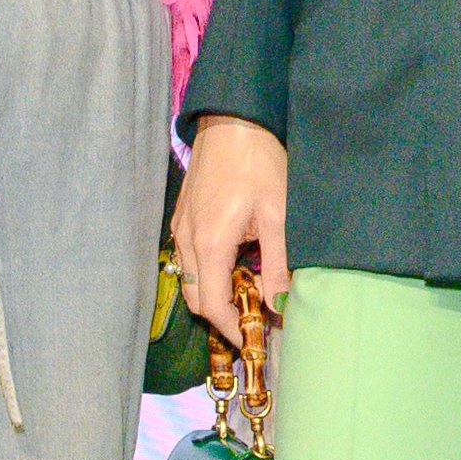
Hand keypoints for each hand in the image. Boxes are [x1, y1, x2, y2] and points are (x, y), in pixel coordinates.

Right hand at [172, 115, 287, 344]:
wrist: (233, 118)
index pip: (212, 305)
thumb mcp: (278, 214)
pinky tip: (236, 265)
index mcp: (209, 243)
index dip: (231, 329)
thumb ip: (278, 263)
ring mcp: (181, 227)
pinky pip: (189, 258)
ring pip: (190, 278)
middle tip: (256, 320)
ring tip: (249, 294)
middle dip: (223, 315)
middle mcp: (187, 240)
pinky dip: (208, 272)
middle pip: (196, 298)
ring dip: (215, 293)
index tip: (253, 341)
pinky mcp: (183, 216)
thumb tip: (279, 305)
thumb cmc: (259, 161)